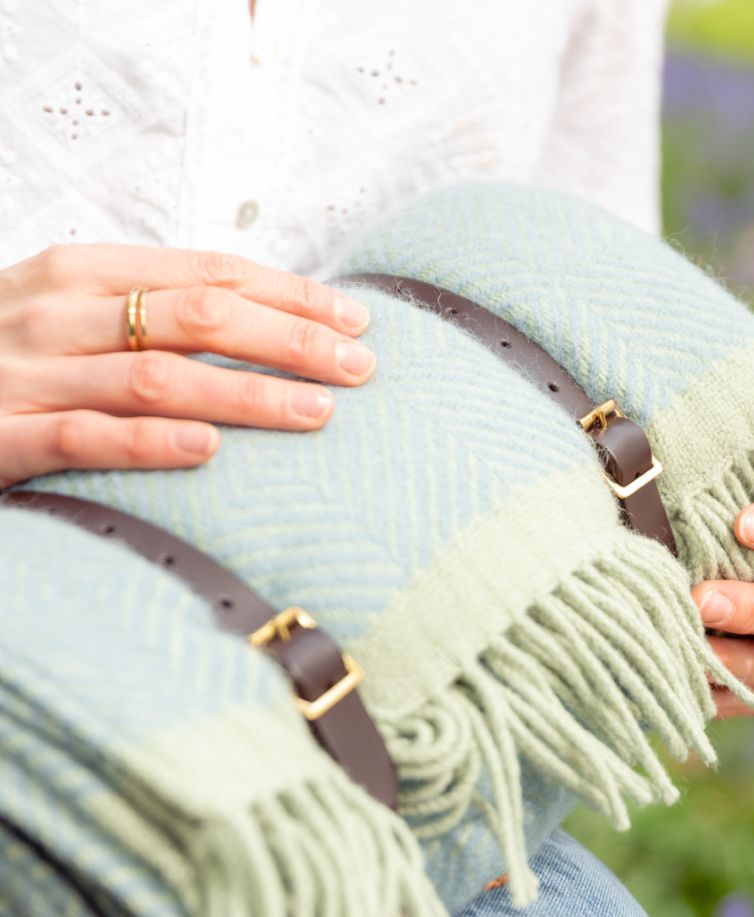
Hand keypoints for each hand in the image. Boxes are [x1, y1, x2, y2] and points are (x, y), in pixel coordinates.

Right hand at [0, 244, 374, 485]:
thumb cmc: (7, 359)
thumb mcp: (69, 314)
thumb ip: (146, 311)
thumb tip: (260, 323)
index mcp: (79, 271)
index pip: (204, 272)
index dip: (286, 294)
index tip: (353, 319)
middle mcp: (56, 311)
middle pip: (196, 315)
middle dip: (287, 339)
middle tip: (359, 367)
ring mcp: (27, 374)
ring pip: (154, 374)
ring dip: (244, 392)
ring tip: (316, 412)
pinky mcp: (1, 437)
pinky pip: (85, 437)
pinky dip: (150, 441)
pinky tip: (209, 449)